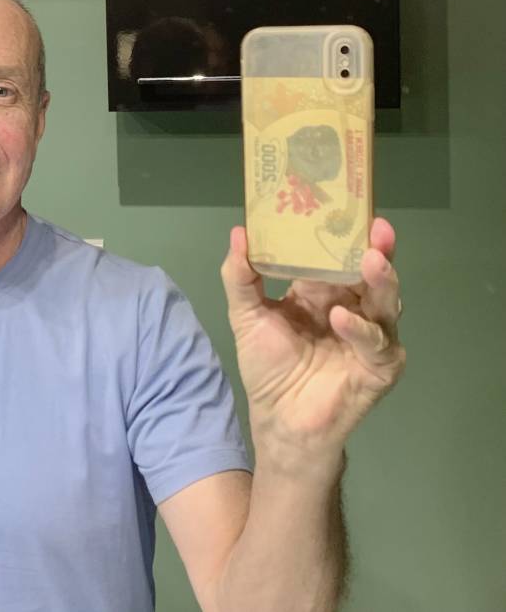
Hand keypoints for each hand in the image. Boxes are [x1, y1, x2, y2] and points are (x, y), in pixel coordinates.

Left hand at [220, 218, 405, 472]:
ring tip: (371, 262)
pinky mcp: (380, 366)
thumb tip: (239, 231)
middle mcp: (352, 307)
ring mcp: (370, 336)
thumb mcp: (246, 315)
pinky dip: (361, 330)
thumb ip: (240, 276)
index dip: (345, 234)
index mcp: (323, 291)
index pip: (341, 255)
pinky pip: (377, 343)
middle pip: (372, 273)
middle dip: (377, 249)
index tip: (346, 206)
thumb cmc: (267, 367)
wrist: (279, 419)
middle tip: (376, 228)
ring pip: (387, 302)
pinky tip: (342, 318)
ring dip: (382, 281)